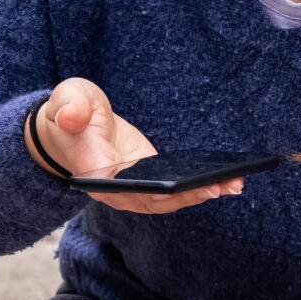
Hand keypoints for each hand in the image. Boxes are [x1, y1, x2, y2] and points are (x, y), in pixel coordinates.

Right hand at [26, 77, 245, 214]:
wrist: (76, 126)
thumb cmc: (73, 111)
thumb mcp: (69, 98)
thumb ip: (70, 105)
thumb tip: (71, 115)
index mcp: (92, 170)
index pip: (118, 186)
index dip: (145, 189)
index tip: (171, 187)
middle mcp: (114, 190)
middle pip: (151, 200)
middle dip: (185, 195)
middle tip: (217, 186)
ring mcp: (134, 190)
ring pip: (167, 201)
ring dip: (199, 195)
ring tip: (231, 185)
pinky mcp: (150, 183)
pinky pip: (174, 193)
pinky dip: (198, 189)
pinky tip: (226, 181)